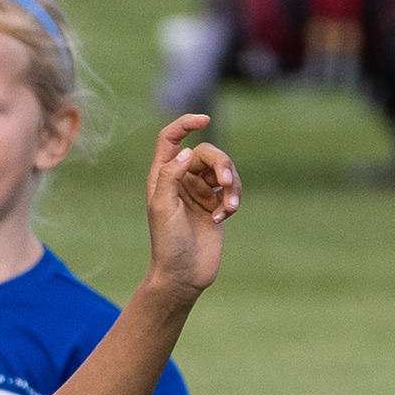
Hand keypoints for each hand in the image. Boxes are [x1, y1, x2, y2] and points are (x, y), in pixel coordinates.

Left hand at [144, 114, 239, 298]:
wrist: (183, 275)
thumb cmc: (167, 243)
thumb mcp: (162, 208)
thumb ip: (170, 176)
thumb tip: (187, 151)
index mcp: (162, 176)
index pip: (170, 139)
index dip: (185, 124)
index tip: (205, 119)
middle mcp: (181, 180)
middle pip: (207, 153)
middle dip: (221, 164)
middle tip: (226, 182)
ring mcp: (200, 192)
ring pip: (224, 170)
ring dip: (232, 185)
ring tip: (228, 208)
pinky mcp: (216, 205)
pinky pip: (231, 190)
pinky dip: (232, 201)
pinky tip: (222, 218)